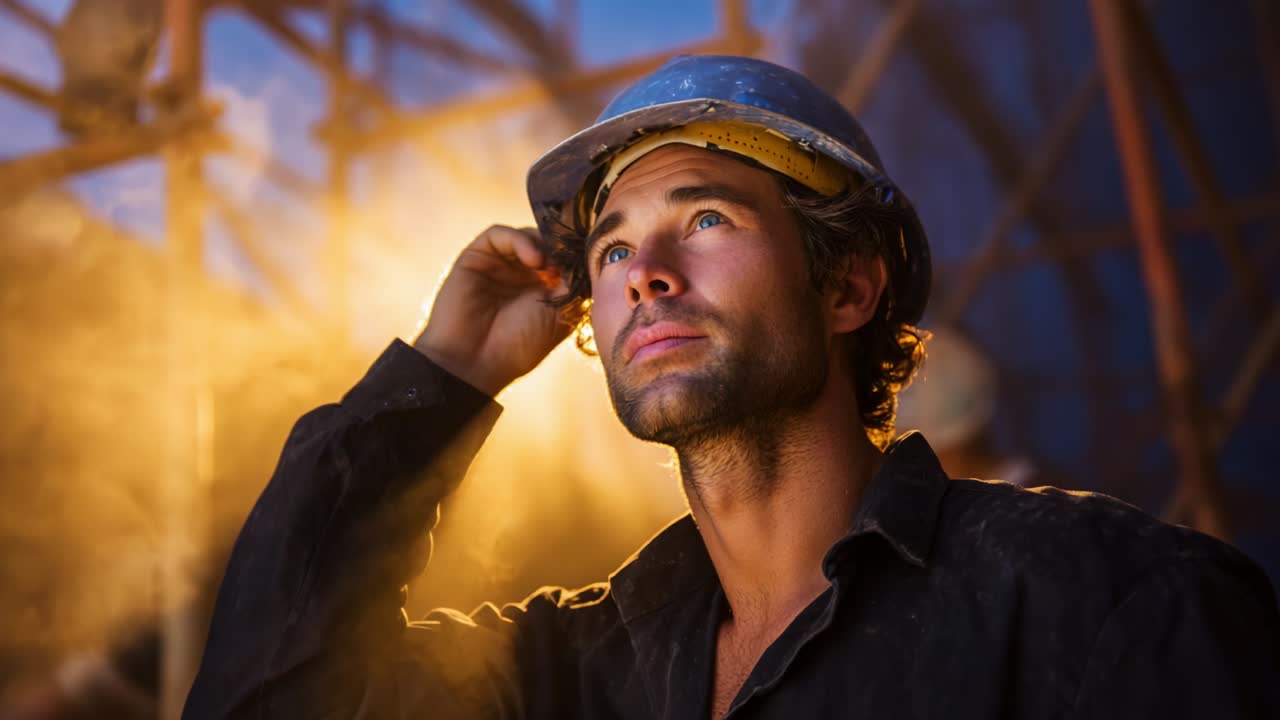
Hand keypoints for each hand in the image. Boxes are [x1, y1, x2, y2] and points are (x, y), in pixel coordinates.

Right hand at [413, 225, 571, 395]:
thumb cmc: (518, 346)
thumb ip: (574, 285)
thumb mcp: (560, 316)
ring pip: (527, 235)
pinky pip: (499, 234)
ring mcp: (499, 264)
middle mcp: (521, 274)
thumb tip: (586, 258)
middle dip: (563, 249)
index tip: (589, 264)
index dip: (578, 257)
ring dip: (544, 245)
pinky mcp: (476, 256)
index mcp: (544, 290)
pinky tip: (535, 260)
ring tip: (551, 267)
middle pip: (548, 243)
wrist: (474, 362)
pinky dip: (520, 240)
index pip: (565, 259)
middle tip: (572, 262)